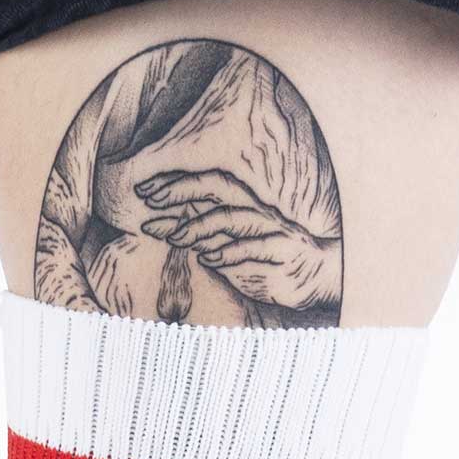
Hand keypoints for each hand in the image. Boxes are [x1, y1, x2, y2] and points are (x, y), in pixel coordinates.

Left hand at [135, 169, 339, 316]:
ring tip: (173, 237)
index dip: (175, 184)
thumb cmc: (267, 260)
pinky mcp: (281, 253)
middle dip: (182, 191)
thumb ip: (204, 234)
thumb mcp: (230, 245)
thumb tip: (168, 227)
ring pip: (231, 218)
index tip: (143, 191)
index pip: (205, 184)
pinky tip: (207, 258)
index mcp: (240, 205)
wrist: (315, 275)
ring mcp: (268, 230)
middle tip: (150, 201)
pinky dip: (229, 253)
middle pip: (216, 189)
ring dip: (200, 226)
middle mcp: (253, 211)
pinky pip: (253, 249)